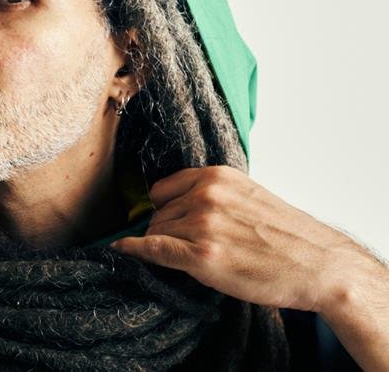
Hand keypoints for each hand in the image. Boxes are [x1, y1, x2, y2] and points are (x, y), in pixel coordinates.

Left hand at [110, 165, 382, 313]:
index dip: (163, 209)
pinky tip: (122, 249)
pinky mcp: (202, 256)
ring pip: (157, 234)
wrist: (319, 265)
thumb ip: (211, 194)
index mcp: (216, 176)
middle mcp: (206, 195)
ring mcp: (203, 225)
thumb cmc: (285, 235)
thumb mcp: (246, 195)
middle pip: (157, 214)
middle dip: (167, 231)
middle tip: (194, 248)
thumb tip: (174, 203)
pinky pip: (153, 249)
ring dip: (167, 247)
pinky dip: (134, 250)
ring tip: (201, 258)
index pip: (163, 189)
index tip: (166, 220)